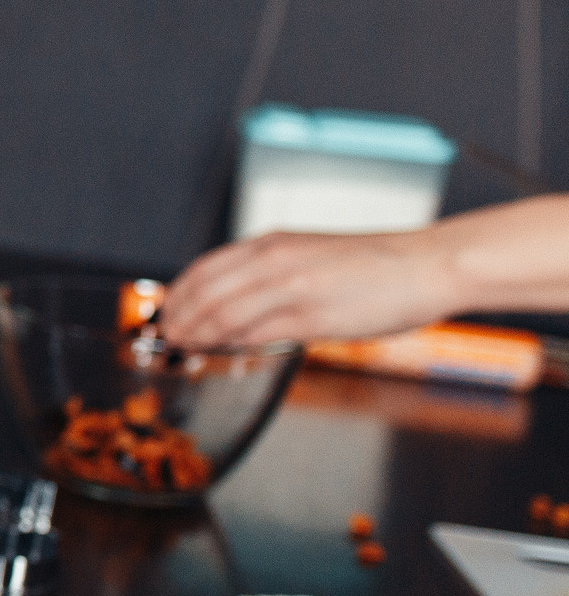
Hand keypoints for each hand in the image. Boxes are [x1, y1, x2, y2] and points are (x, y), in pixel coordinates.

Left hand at [159, 229, 453, 347]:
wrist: (428, 264)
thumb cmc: (376, 264)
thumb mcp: (311, 256)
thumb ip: (272, 273)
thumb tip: (238, 303)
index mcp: (273, 243)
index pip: (205, 268)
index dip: (179, 293)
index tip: (167, 311)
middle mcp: (275, 260)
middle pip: (205, 293)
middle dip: (179, 318)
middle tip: (167, 336)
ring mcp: (292, 287)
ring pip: (224, 314)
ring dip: (199, 334)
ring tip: (185, 347)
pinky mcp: (313, 316)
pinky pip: (259, 334)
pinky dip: (234, 345)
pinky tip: (225, 352)